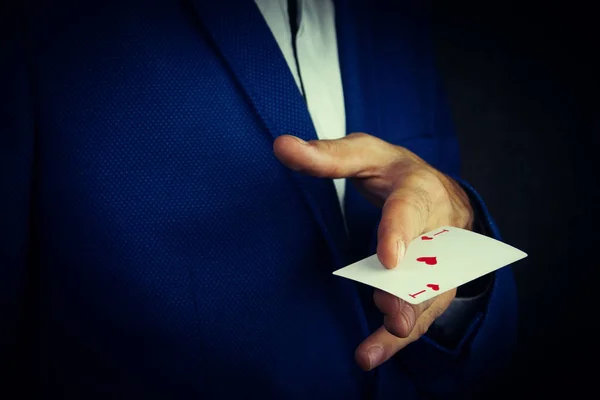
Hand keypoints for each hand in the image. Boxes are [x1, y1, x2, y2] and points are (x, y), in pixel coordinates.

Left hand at [273, 133, 473, 370]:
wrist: (443, 195)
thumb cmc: (396, 172)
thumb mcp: (366, 154)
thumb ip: (328, 155)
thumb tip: (281, 145)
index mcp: (419, 190)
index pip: (410, 210)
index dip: (400, 233)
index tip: (388, 258)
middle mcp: (437, 230)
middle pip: (426, 263)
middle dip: (408, 290)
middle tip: (389, 310)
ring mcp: (440, 263)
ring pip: (427, 297)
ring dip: (404, 322)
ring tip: (373, 349)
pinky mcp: (434, 288)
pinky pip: (419, 315)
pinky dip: (396, 339)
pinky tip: (369, 356)